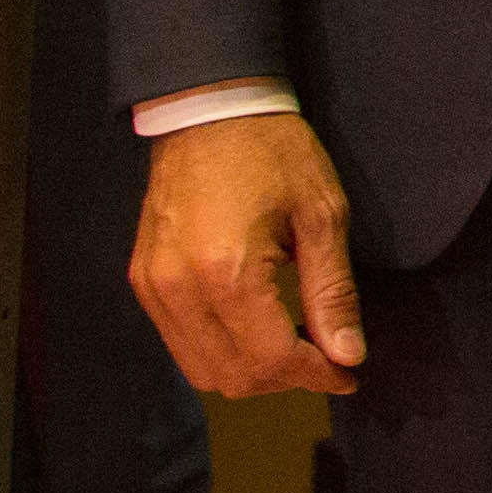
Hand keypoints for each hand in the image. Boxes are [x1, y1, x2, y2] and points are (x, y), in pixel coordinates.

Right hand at [131, 110, 364, 394]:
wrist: (208, 112)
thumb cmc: (274, 153)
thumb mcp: (322, 215)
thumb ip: (333, 292)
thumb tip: (348, 356)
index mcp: (227, 271)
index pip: (271, 359)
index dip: (316, 375)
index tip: (348, 373)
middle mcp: (179, 289)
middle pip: (233, 376)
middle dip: (285, 379)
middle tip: (325, 358)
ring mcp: (153, 288)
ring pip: (200, 371)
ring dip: (250, 373)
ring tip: (292, 346)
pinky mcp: (142, 282)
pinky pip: (179, 344)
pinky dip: (219, 352)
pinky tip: (255, 329)